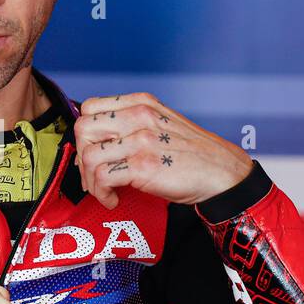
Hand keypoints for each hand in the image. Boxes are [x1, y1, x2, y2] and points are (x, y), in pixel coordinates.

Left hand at [73, 92, 252, 208]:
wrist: (222, 173)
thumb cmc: (192, 154)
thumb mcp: (161, 124)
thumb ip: (131, 125)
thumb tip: (97, 142)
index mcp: (141, 103)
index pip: (90, 107)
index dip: (85, 134)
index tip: (91, 152)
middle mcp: (139, 116)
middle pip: (83, 129)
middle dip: (81, 157)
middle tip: (93, 175)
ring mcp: (141, 140)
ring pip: (89, 156)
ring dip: (90, 180)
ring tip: (105, 191)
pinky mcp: (143, 166)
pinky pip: (103, 178)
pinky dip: (102, 194)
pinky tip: (114, 199)